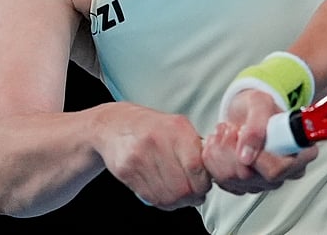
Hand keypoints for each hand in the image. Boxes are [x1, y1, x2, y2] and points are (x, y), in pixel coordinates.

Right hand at [96, 103, 211, 209]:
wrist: (114, 124)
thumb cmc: (152, 127)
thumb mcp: (177, 127)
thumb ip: (195, 148)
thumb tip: (212, 174)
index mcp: (176, 129)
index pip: (196, 167)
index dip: (203, 183)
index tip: (204, 185)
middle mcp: (157, 141)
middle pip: (182, 187)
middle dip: (192, 196)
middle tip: (194, 195)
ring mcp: (139, 157)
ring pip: (167, 196)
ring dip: (178, 202)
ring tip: (180, 195)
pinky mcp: (126, 171)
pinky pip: (151, 197)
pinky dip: (162, 201)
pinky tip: (165, 193)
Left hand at [202, 89, 318, 194]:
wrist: (245, 112)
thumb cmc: (259, 106)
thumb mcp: (260, 103)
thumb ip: (256, 126)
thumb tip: (246, 155)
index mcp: (299, 154)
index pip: (276, 169)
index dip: (255, 154)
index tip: (241, 132)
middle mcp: (284, 173)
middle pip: (249, 176)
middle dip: (230, 147)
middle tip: (231, 128)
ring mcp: (263, 182)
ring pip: (231, 178)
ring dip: (219, 150)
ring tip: (225, 133)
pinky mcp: (243, 185)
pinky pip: (220, 179)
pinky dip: (213, 158)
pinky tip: (220, 145)